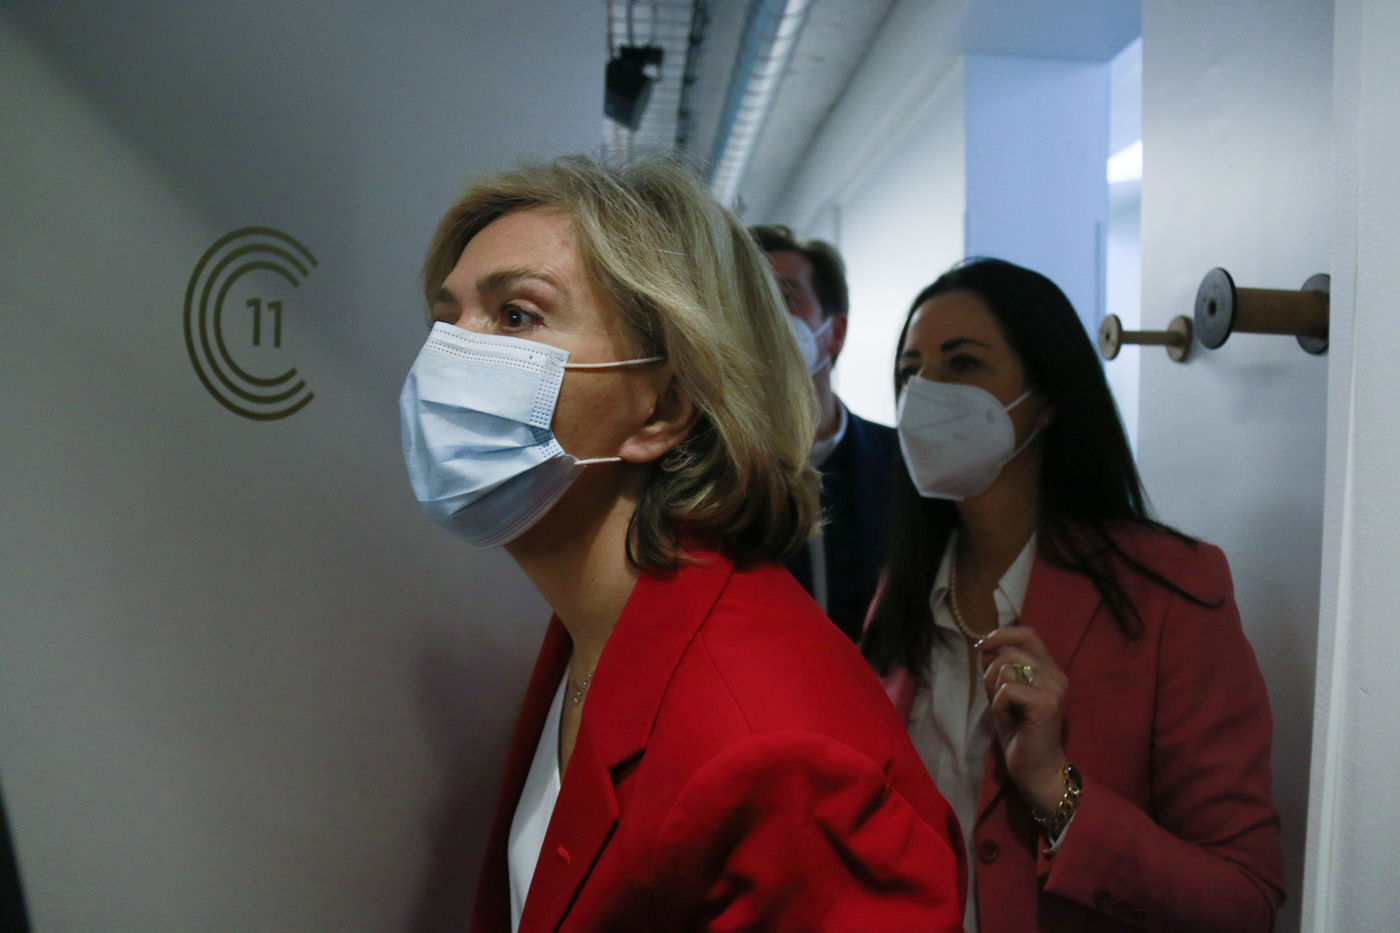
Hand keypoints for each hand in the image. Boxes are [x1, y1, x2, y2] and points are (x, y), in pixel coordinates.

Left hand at [977, 626, 1069, 818]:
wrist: (1036, 767)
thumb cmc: (1019, 731)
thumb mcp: (1004, 695)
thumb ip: (998, 671)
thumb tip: (983, 647)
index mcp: (1048, 669)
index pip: (1028, 634)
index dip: (1002, 634)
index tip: (982, 646)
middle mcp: (1055, 675)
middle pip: (1010, 652)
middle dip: (990, 674)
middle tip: (995, 698)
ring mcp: (1054, 688)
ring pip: (1007, 668)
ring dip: (995, 691)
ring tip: (1006, 711)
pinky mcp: (1047, 703)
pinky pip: (1007, 690)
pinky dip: (999, 706)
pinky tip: (1009, 721)